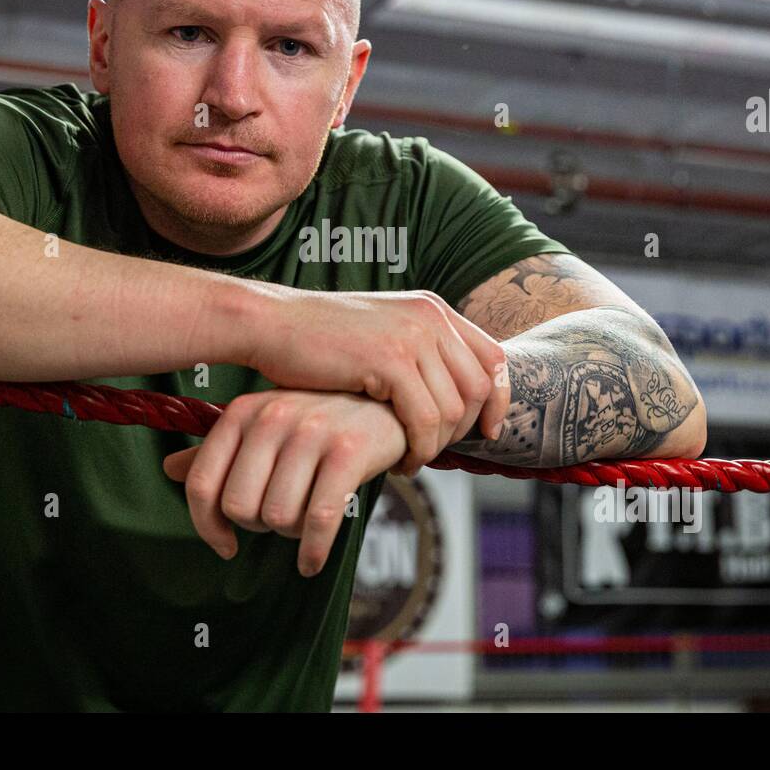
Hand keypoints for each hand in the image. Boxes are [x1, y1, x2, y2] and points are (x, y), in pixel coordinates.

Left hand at [162, 389, 408, 576]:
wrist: (390, 403)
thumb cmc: (321, 420)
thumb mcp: (267, 426)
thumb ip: (220, 450)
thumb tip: (168, 469)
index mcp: (244, 412)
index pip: (202, 483)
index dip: (206, 525)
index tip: (225, 544)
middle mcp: (273, 416)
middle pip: (240, 507)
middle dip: (259, 527)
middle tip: (282, 519)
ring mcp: (311, 432)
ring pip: (278, 516)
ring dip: (292, 535)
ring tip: (308, 521)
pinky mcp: (347, 452)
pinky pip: (318, 520)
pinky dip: (312, 552)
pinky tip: (312, 562)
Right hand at [242, 287, 508, 474]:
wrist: (270, 324)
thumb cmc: (317, 339)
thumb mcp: (380, 333)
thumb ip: (417, 351)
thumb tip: (450, 389)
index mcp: (432, 308)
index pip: (493, 357)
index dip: (498, 400)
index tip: (488, 432)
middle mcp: (430, 317)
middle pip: (479, 388)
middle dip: (463, 430)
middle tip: (433, 451)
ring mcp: (412, 337)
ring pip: (453, 410)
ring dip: (436, 446)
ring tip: (411, 459)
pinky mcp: (389, 362)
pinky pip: (425, 420)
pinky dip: (417, 449)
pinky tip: (399, 461)